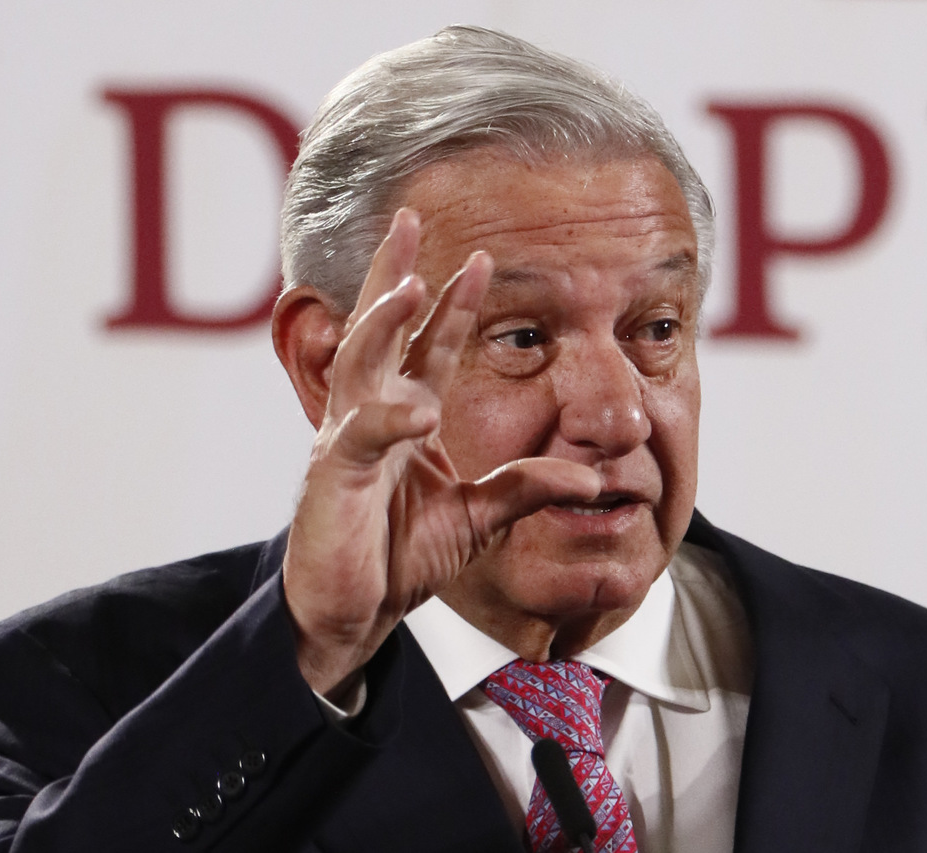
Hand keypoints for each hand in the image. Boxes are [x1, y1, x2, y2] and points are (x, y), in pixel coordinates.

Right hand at [279, 209, 599, 699]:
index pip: (429, 345)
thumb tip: (594, 478)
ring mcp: (346, 440)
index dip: (453, 302)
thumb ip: (528, 487)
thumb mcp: (480, 516)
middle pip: (379, 328)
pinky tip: (419, 412)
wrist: (353, 613)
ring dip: (382, 322)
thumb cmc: (400, 557)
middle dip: (393, 272)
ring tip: (409, 285)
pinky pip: (361, 438)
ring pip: (359, 365)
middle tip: (408, 216)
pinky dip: (390, 421)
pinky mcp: (332, 477)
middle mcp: (370, 415)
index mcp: (405, 416)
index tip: (484, 258)